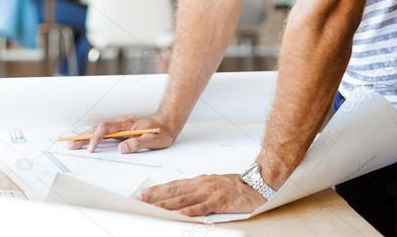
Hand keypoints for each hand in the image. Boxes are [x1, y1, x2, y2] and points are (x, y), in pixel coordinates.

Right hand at [66, 114, 177, 152]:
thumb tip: (121, 149)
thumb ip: (138, 143)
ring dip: (85, 137)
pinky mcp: (120, 133)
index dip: (96, 138)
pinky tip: (85, 142)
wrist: (168, 124)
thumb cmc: (162, 132)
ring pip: (98, 131)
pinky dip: (92, 138)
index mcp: (126, 124)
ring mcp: (119, 128)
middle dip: (83, 137)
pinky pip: (103, 135)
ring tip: (72, 144)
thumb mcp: (154, 140)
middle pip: (97, 129)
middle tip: (70, 145)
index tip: (91, 149)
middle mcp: (120, 124)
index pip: (106, 129)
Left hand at [140, 174, 264, 216]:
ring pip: (182, 200)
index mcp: (198, 181)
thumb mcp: (212, 185)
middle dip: (155, 197)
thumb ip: (196, 190)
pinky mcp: (217, 201)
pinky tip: (178, 216)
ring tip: (152, 209)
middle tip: (141, 201)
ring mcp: (208, 192)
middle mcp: (200, 184)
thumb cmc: (234, 186)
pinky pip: (200, 208)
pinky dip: (188, 212)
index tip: (143, 194)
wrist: (255, 184)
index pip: (173, 186)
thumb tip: (180, 196)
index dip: (157, 190)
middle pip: (174, 192)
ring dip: (166, 205)